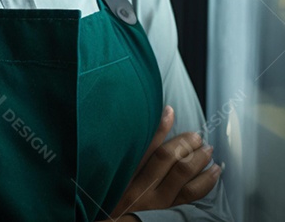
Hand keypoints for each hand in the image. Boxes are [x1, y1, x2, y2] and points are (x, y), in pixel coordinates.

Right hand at [107, 105, 221, 218]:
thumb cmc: (110, 204)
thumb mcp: (108, 181)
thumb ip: (122, 161)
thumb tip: (139, 136)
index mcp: (123, 175)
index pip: (144, 145)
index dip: (159, 127)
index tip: (170, 112)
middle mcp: (139, 187)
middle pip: (165, 158)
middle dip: (184, 143)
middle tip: (196, 136)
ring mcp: (156, 201)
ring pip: (182, 176)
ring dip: (198, 159)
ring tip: (208, 150)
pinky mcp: (167, 212)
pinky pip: (190, 195)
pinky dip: (206, 181)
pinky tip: (214, 172)